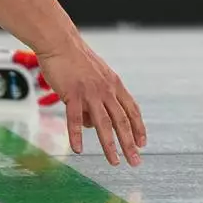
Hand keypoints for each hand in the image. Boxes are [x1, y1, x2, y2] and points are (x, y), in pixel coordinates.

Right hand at [37, 39, 146, 166]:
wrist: (60, 42)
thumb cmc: (74, 58)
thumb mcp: (94, 76)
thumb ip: (96, 99)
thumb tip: (90, 124)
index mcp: (113, 84)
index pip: (131, 109)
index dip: (138, 127)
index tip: (143, 143)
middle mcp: (106, 89)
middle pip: (121, 121)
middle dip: (130, 143)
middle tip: (135, 161)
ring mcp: (90, 92)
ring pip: (103, 124)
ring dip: (110, 145)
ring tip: (114, 161)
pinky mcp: (72, 94)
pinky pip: (75, 119)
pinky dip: (76, 136)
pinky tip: (78, 150)